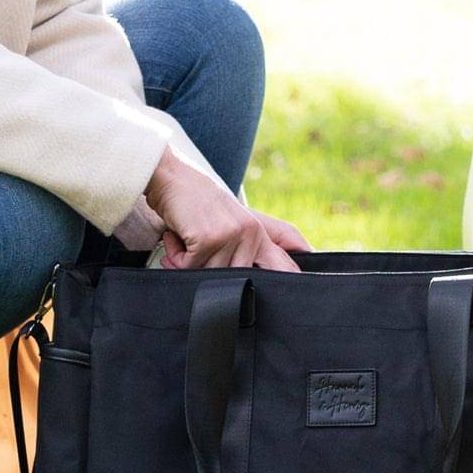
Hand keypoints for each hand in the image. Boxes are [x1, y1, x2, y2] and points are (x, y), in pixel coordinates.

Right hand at [143, 147, 308, 271]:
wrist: (170, 176)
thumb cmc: (195, 202)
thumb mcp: (228, 222)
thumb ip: (247, 247)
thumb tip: (268, 266)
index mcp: (257, 232)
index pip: (282, 263)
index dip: (291, 278)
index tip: (302, 296)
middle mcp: (250, 233)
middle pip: (232, 280)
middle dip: (207, 270)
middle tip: (195, 247)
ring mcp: (231, 234)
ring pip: (208, 275)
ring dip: (187, 262)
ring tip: (185, 238)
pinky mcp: (209, 238)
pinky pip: (188, 267)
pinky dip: (175, 256)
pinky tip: (176, 235)